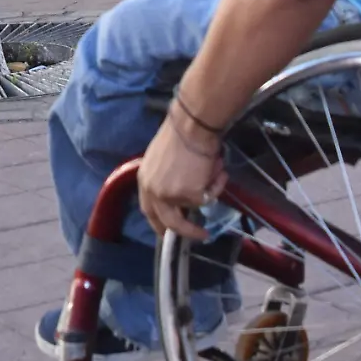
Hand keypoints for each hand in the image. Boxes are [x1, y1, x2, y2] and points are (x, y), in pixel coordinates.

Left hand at [138, 108, 227, 241]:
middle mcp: (153, 191)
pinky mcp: (190, 196)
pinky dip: (217, 185)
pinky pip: (208, 198)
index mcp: (144, 181)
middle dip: (186, 231)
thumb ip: (164, 178)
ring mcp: (171, 196)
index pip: (148, 210)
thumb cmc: (180, 135)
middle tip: (201, 234)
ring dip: (208, 189)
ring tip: (214, 167)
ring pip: (195, 205)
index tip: (168, 232)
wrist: (191, 125)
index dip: (159, 223)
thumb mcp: (161, 160)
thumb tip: (180, 192)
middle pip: (168, 221)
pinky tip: (217, 166)